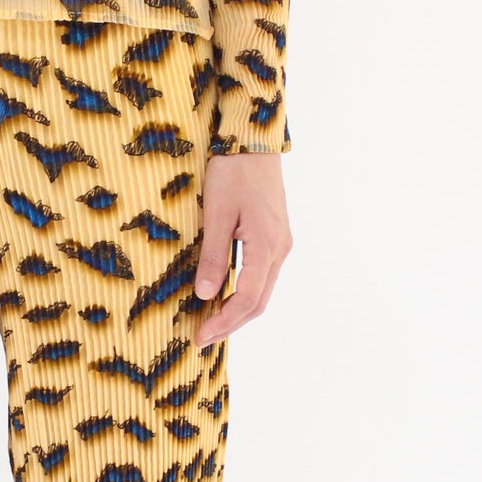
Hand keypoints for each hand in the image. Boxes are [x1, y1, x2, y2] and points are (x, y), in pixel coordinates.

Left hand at [192, 153, 292, 346]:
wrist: (252, 142)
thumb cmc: (232, 172)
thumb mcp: (216, 214)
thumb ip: (213, 256)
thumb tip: (206, 296)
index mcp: (267, 246)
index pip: (247, 299)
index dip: (224, 323)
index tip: (201, 337)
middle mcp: (279, 249)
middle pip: (258, 302)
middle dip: (230, 324)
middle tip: (201, 338)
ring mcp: (280, 244)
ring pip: (261, 291)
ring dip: (237, 311)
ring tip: (209, 323)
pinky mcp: (274, 237)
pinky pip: (261, 276)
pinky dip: (243, 293)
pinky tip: (224, 297)